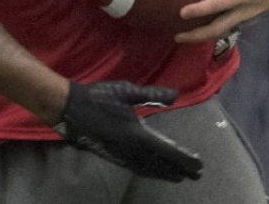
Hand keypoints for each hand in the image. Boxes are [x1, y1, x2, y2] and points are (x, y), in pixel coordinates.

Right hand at [55, 80, 202, 180]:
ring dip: (164, 173)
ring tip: (179, 177)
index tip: (198, 165)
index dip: (184, 159)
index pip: (167, 151)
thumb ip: (153, 95)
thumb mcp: (128, 91)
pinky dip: (148, 172)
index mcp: (136, 134)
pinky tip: (151, 172)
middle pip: (160, 164)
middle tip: (196, 175)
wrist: (70, 108)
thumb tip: (176, 95)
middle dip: (179, 170)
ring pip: (147, 169)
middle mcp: (130, 149)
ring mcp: (120, 154)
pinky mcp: (111, 156)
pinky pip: (134, 168)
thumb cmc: (99, 96)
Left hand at [174, 0, 268, 42]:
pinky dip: (214, 29)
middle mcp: (242, 11)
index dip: (199, 9)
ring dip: (204, 35)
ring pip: (222, 31)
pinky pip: (228, 27)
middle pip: (217, 30)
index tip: (182, 12)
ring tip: (187, 35)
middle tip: (176, 36)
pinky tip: (206, 24)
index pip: (218, 4)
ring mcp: (246, 17)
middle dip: (196, 35)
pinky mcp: (248, 17)